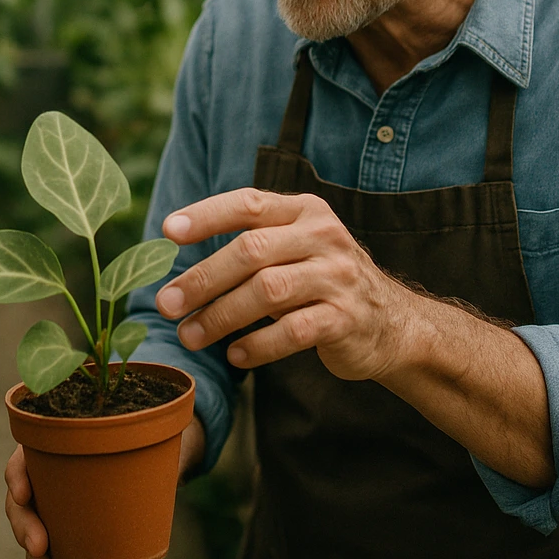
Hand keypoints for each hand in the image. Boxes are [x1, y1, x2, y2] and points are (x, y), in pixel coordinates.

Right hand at [3, 419, 206, 558]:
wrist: (153, 461)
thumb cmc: (139, 437)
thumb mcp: (138, 428)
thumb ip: (142, 429)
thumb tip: (169, 431)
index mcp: (52, 447)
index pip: (23, 458)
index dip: (16, 476)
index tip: (22, 493)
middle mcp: (45, 478)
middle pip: (20, 504)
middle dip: (24, 528)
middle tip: (38, 546)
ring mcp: (54, 508)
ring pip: (33, 536)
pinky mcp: (68, 532)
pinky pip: (55, 554)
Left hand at [156, 189, 422, 380]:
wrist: (393, 322)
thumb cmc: (324, 282)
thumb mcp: (298, 248)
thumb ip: (254, 244)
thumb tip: (177, 262)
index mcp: (305, 211)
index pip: (249, 203)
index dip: (206, 215)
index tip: (168, 231)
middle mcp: (324, 237)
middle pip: (252, 251)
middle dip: (203, 279)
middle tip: (166, 304)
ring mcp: (338, 277)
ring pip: (268, 291)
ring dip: (221, 316)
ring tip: (190, 337)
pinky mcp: (347, 319)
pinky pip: (293, 332)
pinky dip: (258, 345)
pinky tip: (234, 355)